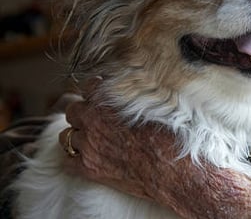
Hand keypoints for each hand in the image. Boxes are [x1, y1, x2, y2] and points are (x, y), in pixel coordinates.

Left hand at [58, 101, 250, 218]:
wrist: (176, 169)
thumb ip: (137, 94)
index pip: (89, 87)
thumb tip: (134, 91)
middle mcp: (94, 119)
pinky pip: (67, 161)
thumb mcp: (158, 103)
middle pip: (73, 110)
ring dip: (80, 135)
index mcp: (111, 99)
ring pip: (68, 136)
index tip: (104, 97)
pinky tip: (92, 158)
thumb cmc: (173, 136)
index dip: (97, 92)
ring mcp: (89, 145)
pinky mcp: (89, 168)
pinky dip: (76, 159)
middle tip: (98, 119)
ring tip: (95, 140)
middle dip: (84, 113)